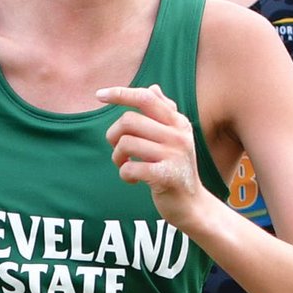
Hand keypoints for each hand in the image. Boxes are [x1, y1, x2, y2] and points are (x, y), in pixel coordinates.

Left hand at [98, 84, 207, 228]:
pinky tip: (132, 179)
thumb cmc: (176, 168)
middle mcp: (178, 135)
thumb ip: (164, 112)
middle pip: (128, 120)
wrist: (192, 205)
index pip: (146, 98)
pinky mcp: (166, 176)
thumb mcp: (175, 137)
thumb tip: (152, 87)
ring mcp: (174, 155)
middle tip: (118, 150)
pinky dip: (124, 174)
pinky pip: (130, 167)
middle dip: (114, 135)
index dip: (121, 94)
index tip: (100, 94)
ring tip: (124, 165)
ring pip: (125, 143)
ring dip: (117, 157)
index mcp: (178, 122)